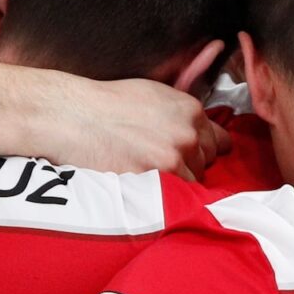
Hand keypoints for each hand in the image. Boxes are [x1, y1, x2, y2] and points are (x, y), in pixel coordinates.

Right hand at [51, 78, 230, 179]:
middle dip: (189, 165)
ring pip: (191, 184)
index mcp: (190, 111)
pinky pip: (173, 198)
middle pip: (206, 164)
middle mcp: (188, 135)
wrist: (74, 117)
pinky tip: (145, 185)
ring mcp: (173, 161)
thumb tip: (199, 129)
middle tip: (159, 162)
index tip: (190, 155)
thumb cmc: (107, 104)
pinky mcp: (155, 182)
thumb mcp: (154, 95)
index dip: (203, 150)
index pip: (219, 142)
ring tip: (149, 173)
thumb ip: (181, 113)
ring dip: (176, 183)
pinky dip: (163, 196)